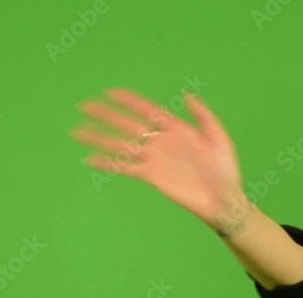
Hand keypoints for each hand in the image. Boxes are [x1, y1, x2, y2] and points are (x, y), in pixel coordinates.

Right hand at [71, 88, 247, 228]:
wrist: (223, 200)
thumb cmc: (225, 170)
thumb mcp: (219, 138)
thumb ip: (203, 116)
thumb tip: (186, 95)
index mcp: (175, 128)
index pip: (147, 110)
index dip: (129, 100)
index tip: (110, 91)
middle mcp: (160, 141)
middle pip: (126, 124)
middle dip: (105, 115)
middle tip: (84, 105)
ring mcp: (153, 159)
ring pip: (120, 145)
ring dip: (98, 138)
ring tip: (77, 131)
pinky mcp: (150, 176)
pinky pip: (125, 168)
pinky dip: (107, 164)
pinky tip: (89, 159)